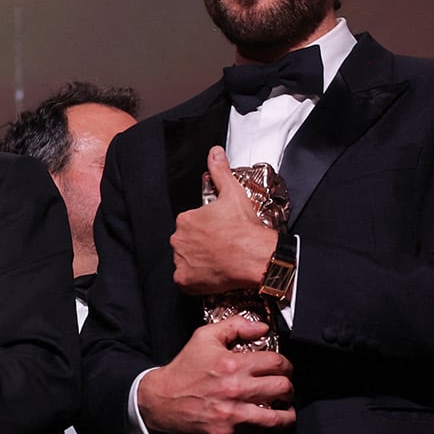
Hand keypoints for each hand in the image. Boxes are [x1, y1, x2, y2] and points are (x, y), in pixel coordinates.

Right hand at [136, 317, 295, 433]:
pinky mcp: (228, 433)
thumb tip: (262, 328)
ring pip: (278, 417)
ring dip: (285, 413)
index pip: (277, 363)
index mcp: (232, 365)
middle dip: (288, 387)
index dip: (286, 365)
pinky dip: (264, 428)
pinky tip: (261, 420)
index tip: (283, 369)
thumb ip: (234, 326)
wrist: (160, 399)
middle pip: (283, 388)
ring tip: (283, 409)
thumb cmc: (183, 370)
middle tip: (284, 388)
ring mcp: (232, 414)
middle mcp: (235, 390)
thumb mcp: (204, 338)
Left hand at [170, 147, 279, 295]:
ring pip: (185, 260)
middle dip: (200, 245)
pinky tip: (212, 274)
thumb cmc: (245, 229)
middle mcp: (178, 240)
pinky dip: (195, 279)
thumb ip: (220, 172)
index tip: (219, 233)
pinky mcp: (184, 281)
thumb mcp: (233, 194)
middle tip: (220, 248)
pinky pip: (185, 280)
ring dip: (197, 261)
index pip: (190, 225)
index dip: (206, 229)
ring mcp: (180, 261)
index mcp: (185, 220)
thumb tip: (214, 153)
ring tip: (218, 260)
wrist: (256, 257)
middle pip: (186, 242)